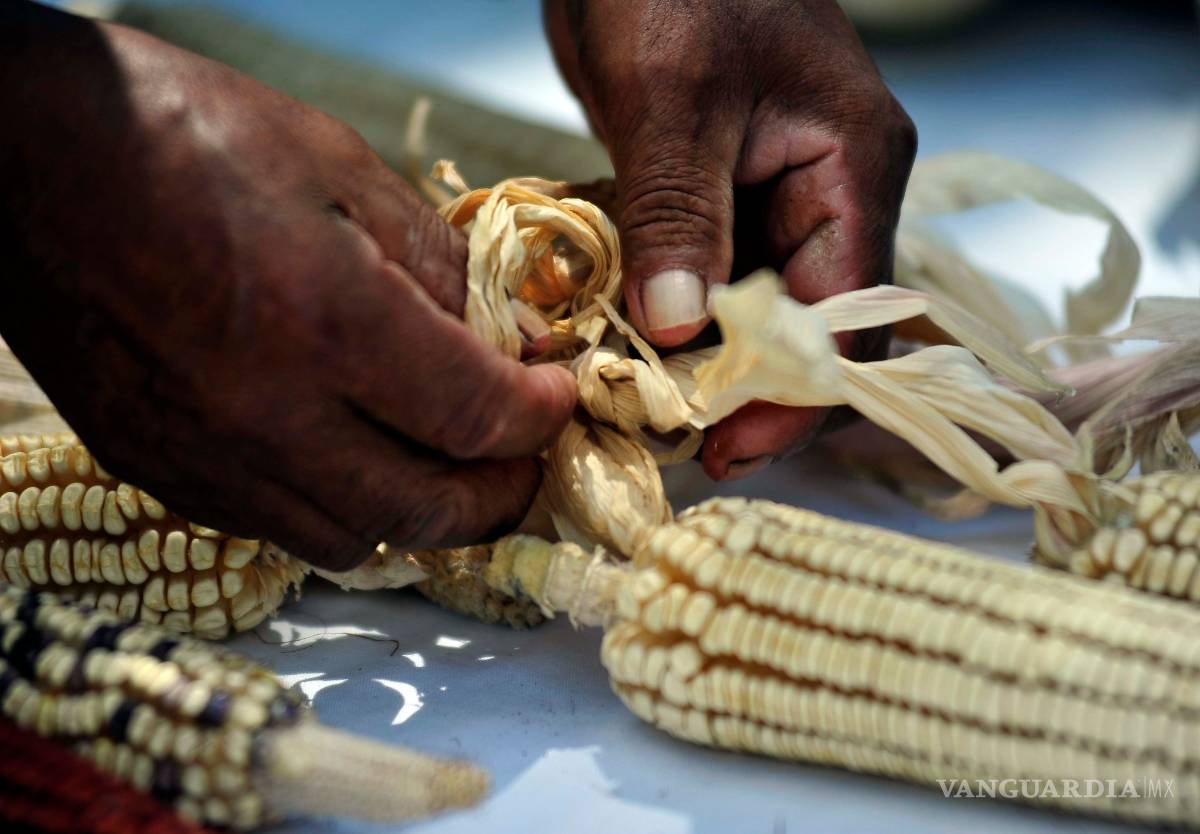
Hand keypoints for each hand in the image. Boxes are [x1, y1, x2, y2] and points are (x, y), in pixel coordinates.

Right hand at [0, 6, 575, 569]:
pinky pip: (276, 527)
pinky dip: (339, 507)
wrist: (21, 159)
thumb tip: (506, 340)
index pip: (474, 418)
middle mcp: (263, 412)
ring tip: (443, 458)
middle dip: (499, 493)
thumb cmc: (184, 139)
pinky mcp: (156, 469)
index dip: (537, 418)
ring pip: (353, 541)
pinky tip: (350, 453)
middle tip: (522, 455)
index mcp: (323, 319)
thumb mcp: (337, 167)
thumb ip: (437, 265)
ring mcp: (202, 456)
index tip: (554, 397)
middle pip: (425, 513)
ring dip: (421, 512)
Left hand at [545, 0, 914, 478]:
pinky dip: (672, 313)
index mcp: (852, 166)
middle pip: (809, 327)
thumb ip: (681, 213)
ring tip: (642, 407)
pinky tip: (626, 346)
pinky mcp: (721, 192)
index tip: (723, 444)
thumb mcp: (674, 96)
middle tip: (674, 437)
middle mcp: (828, 192)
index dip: (795, 394)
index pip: (848, 315)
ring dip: (704, 359)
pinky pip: (709, 273)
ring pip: (755, 309)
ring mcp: (775, 194)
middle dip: (747, 388)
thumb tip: (678, 332)